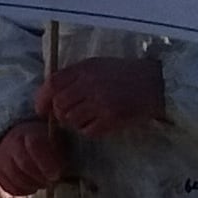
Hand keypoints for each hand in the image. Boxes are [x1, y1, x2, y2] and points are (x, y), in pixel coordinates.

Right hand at [0, 116, 71, 197]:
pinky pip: (10, 188)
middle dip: (41, 177)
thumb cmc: (41, 141)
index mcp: (27, 133)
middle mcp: (10, 145)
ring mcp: (1, 160)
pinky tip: (33, 186)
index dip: (47, 162)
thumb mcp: (51, 137)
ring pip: (17, 179)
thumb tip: (64, 169)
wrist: (16, 139)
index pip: (34, 145)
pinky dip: (24, 190)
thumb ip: (58, 148)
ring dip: (34, 185)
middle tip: (53, 181)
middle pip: (24, 165)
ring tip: (44, 183)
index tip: (58, 174)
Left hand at [40, 55, 167, 135]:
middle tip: (71, 115)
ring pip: (71, 120)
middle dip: (60, 114)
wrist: (156, 83)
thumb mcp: (97, 66)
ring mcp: (102, 102)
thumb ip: (74, 77)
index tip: (41, 109)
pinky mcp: (113, 118)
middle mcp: (91, 84)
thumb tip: (49, 96)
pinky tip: (101, 123)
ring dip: (75, 123)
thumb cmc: (124, 74)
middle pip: (59, 105)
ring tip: (89, 117)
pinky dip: (90, 130)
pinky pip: (88, 131)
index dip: (42, 99)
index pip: (52, 84)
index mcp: (85, 68)